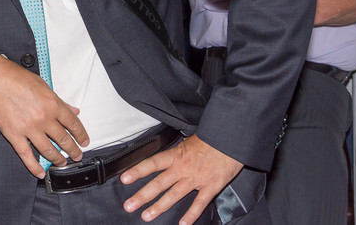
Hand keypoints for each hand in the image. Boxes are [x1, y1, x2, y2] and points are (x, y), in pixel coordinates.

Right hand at [0, 55, 88, 177]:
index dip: (81, 135)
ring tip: (62, 163)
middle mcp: (43, 118)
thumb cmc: (15, 78)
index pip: (73, 124)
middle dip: (73, 150)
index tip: (84, 141)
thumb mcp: (43, 85)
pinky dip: (34, 166)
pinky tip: (40, 172)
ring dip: (58, 159)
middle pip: (63, 140)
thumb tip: (73, 110)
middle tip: (77, 155)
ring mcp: (29, 128)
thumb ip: (59, 100)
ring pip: (48, 150)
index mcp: (53, 104)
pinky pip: (26, 155)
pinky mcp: (14, 135)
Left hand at [120, 134, 241, 223]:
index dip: (138, 171)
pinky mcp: (211, 186)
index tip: (124, 179)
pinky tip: (183, 224)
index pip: (152, 163)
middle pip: (159, 183)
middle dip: (142, 195)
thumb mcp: (188, 142)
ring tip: (146, 216)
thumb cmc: (210, 140)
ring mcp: (196, 179)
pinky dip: (191, 214)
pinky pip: (199, 203)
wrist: (231, 140)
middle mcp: (183, 168)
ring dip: (159, 207)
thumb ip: (176, 153)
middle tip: (129, 205)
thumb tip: (165, 159)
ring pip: (174, 195)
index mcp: (176, 155)